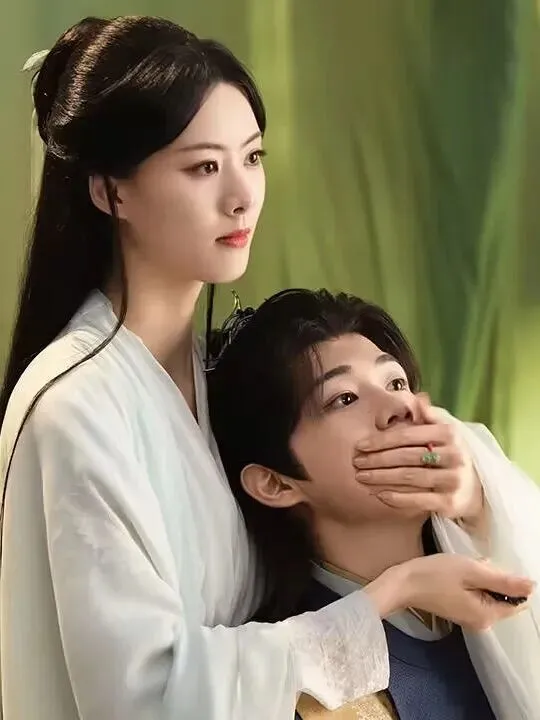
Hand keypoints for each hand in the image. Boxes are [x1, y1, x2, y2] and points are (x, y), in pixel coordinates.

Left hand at [353, 395, 483, 521]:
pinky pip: (419, 499)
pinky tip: (380, 495)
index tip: (361, 445)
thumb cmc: (451, 452)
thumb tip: (417, 396)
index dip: (382, 440)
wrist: (477, 487)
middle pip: (406, 456)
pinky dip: (397, 498)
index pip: (408, 435)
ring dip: (382, 478)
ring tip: (362, 477)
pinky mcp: (450, 502)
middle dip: (377, 459)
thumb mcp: (446, 428)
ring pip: (410, 477)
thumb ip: (430, 414)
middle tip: (356, 462)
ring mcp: (453, 479)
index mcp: (449, 433)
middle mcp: (454, 455)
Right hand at [365, 554, 533, 630]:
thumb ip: (503, 581)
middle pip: (503, 598)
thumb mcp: (471, 571)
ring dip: (481, 578)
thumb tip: (532, 587)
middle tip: (472, 566)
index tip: (489, 567)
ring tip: (462, 568)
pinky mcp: (459, 610)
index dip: (509, 581)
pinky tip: (457, 573)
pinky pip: (477, 595)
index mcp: (487, 616)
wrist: (402, 583)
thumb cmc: (435, 575)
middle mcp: (481, 622)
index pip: (516, 602)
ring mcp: (469, 618)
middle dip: (493, 578)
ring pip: (489, 594)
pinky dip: (472, 582)